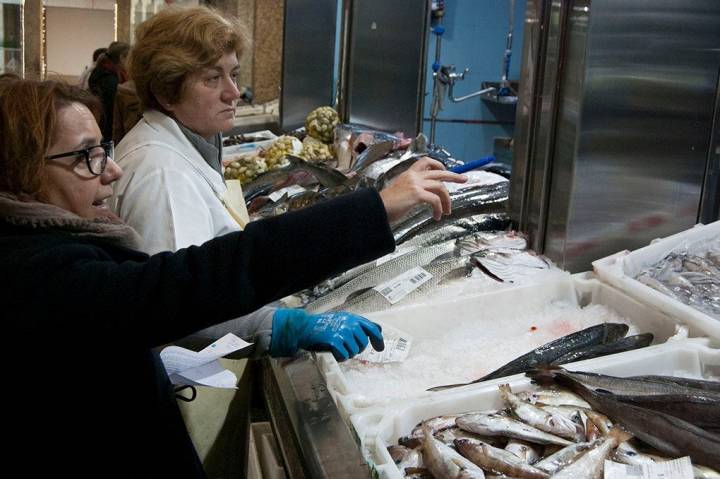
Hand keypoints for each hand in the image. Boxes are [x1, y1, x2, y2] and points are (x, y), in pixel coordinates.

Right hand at [270, 309, 384, 360]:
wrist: (304, 327)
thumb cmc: (323, 325)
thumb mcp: (342, 320)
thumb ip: (358, 324)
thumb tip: (378, 330)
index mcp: (353, 318)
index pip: (373, 329)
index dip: (378, 340)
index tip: (380, 348)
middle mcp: (350, 323)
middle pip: (363, 344)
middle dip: (356, 349)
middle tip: (346, 347)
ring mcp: (343, 332)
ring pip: (354, 351)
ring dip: (347, 353)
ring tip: (337, 348)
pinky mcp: (335, 341)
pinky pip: (345, 355)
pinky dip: (340, 357)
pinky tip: (334, 352)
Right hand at [379, 157, 466, 221]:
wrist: (376, 208)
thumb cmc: (386, 204)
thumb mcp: (400, 191)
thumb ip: (412, 189)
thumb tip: (425, 195)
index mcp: (408, 174)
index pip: (426, 162)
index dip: (439, 165)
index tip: (446, 171)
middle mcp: (413, 176)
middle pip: (439, 172)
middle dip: (454, 176)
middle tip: (464, 179)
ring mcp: (416, 184)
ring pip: (440, 186)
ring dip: (447, 199)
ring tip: (447, 210)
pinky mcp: (417, 194)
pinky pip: (435, 200)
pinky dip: (439, 208)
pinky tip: (437, 216)